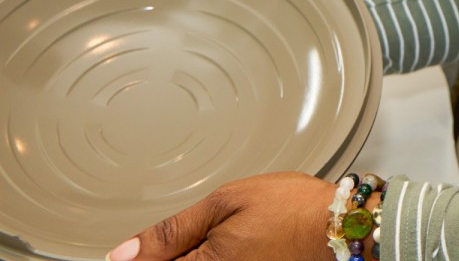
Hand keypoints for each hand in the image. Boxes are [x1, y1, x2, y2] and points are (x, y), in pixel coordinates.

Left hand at [106, 172, 340, 260]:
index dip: (138, 257)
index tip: (140, 248)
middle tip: (210, 232)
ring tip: (226, 236)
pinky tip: (228, 247)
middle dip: (170, 254)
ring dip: (192, 254)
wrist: (337, 227)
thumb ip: (171, 231)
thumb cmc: (290, 208)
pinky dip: (211, 257)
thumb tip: (121, 254)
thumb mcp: (225, 203)